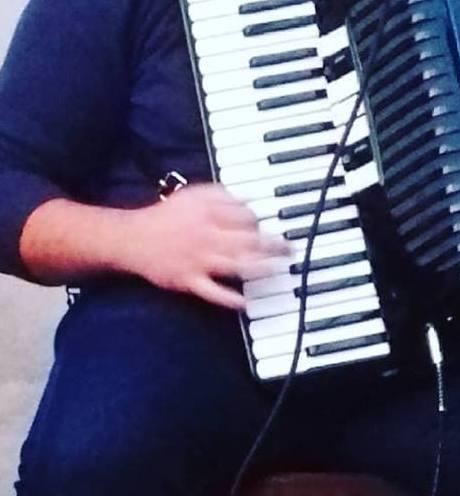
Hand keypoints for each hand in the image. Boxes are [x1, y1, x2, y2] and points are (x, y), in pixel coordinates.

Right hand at [126, 183, 289, 309]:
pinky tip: (245, 301)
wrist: (132, 239)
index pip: (245, 217)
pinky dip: (228, 298)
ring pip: (235, 265)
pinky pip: (211, 292)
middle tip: (290, 249)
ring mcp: (198, 260)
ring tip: (277, 269)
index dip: (261, 222)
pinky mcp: (188, 281)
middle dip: (272, 245)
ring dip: (259, 267)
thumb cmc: (165, 215)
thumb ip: (222, 194)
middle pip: (247, 241)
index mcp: (209, 213)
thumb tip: (249, 199)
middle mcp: (207, 236)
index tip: (271, 227)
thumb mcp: (193, 194)